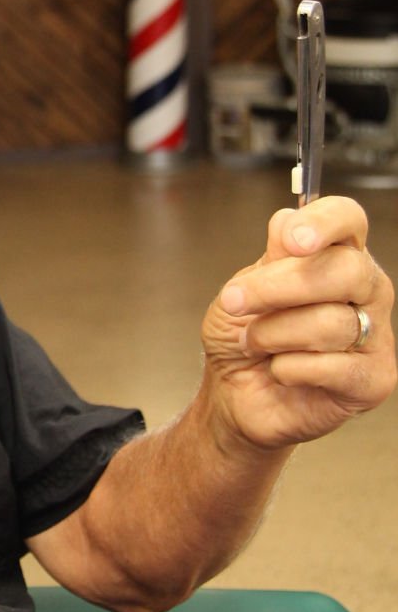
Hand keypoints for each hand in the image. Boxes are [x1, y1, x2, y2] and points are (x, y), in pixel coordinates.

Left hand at [201, 196, 395, 450]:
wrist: (233, 392)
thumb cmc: (244, 337)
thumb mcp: (242, 291)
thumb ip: (271, 260)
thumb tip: (289, 222)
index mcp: (338, 255)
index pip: (349, 219)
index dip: (325, 222)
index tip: (293, 240)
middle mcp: (367, 290)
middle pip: (345, 269)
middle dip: (278, 287)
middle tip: (234, 300)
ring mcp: (377, 335)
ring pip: (331, 322)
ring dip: (273, 334)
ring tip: (255, 343)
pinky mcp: (375, 379)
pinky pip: (331, 367)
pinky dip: (288, 369)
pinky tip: (280, 371)